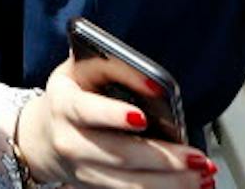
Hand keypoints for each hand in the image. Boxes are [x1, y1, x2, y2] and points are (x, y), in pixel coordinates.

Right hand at [13, 54, 206, 187]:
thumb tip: (153, 81)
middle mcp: (71, 142)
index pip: (87, 111)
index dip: (113, 115)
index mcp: (64, 105)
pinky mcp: (96, 187)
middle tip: (196, 157)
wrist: (43, 136)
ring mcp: (83, 170)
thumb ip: (113, 68)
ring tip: (201, 175)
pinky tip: (189, 186)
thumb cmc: (70, 97)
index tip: (142, 118)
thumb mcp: (81, 71)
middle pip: (119, 155)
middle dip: (162, 159)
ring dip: (170, 183)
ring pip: (129, 184)